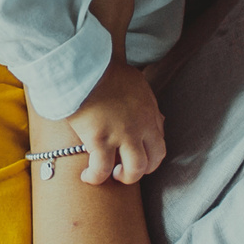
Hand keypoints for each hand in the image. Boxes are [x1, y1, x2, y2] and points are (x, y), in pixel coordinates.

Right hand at [62, 61, 164, 183]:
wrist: (85, 66)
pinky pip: (101, 169)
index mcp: (149, 112)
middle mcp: (141, 126)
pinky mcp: (99, 139)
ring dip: (124, 177)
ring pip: (134, 170)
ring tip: (109, 174)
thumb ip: (146, 103)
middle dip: (141, 170)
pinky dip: (95, 177)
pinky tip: (86, 177)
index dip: (148, 156)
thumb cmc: (105, 71)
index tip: (134, 156)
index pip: (159, 143)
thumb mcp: (137, 84)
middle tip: (124, 170)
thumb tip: (155, 116)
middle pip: (153, 160)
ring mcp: (121, 134)